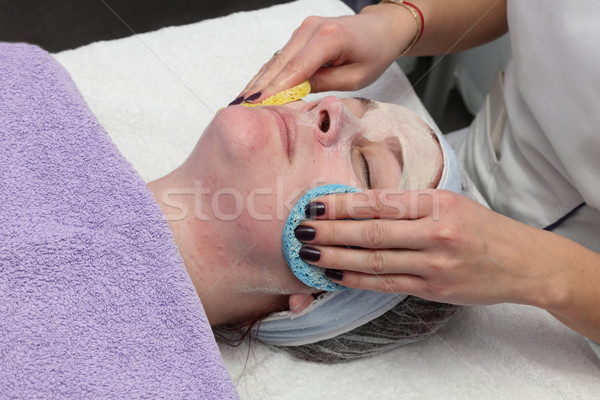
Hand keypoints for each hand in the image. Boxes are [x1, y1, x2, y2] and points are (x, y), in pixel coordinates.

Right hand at [236, 4, 415, 103]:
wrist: (380, 28)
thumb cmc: (374, 54)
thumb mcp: (356, 78)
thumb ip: (325, 84)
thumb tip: (295, 93)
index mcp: (329, 38)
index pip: (296, 68)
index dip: (275, 88)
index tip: (256, 105)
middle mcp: (311, 28)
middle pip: (279, 63)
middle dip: (259, 87)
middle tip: (238, 109)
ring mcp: (303, 29)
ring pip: (275, 61)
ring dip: (258, 82)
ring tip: (239, 103)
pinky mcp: (300, 35)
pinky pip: (280, 58)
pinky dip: (267, 75)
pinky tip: (252, 91)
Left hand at [296, 189, 553, 306]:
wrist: (523, 262)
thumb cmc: (482, 228)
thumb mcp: (451, 202)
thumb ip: (410, 204)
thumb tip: (359, 205)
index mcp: (438, 203)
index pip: (380, 202)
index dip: (343, 205)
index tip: (316, 204)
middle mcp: (436, 232)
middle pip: (371, 232)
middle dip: (331, 231)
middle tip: (302, 228)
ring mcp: (434, 264)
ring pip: (375, 260)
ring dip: (336, 256)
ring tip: (310, 251)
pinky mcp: (433, 289)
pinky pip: (387, 284)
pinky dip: (357, 279)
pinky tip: (335, 274)